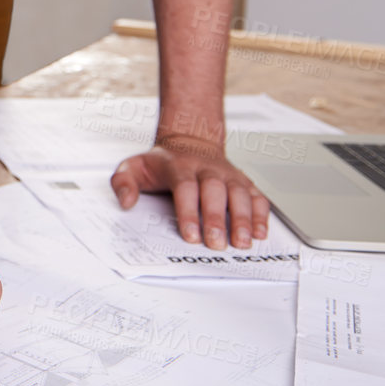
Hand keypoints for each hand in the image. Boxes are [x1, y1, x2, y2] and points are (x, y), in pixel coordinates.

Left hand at [110, 134, 270, 249]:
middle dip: (216, 218)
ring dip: (243, 218)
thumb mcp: (134, 166)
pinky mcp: (242, 182)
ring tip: (243, 242)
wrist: (190, 141)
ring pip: (239, 193)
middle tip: (217, 243)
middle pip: (214, 191)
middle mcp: (207, 169)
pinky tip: (260, 232)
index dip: (188, 212)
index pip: (185, 187)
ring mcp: (227, 175)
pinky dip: (261, 214)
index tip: (190, 235)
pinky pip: (256, 195)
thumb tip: (126, 202)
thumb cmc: (162, 162)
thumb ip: (123, 182)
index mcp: (179, 166)